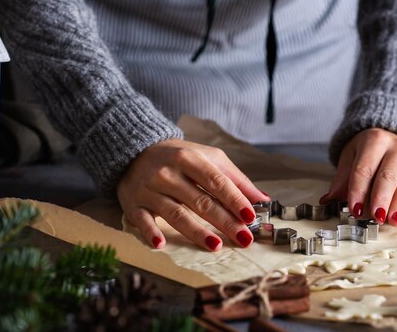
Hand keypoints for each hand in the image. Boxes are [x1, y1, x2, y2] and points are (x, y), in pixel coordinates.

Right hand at [117, 139, 269, 250]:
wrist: (135, 151)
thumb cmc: (180, 157)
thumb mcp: (208, 158)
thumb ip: (235, 178)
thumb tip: (262, 199)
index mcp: (189, 158)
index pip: (215, 181)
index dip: (234, 199)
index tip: (250, 216)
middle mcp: (168, 173)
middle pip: (200, 201)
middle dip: (224, 221)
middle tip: (243, 238)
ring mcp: (150, 190)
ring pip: (176, 214)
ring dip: (196, 231)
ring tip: (216, 245)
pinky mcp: (133, 204)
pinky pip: (142, 221)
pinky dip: (150, 233)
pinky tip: (161, 245)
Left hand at [321, 128, 396, 225]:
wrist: (390, 136)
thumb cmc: (366, 151)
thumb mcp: (350, 158)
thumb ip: (341, 180)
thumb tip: (327, 200)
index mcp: (374, 141)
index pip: (364, 169)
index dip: (359, 190)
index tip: (355, 209)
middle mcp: (396, 149)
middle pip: (388, 177)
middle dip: (381, 199)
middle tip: (375, 216)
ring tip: (391, 221)